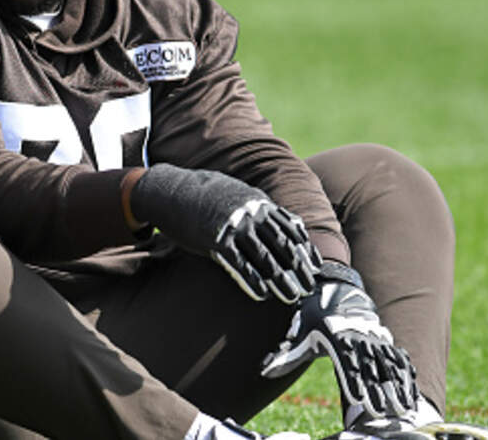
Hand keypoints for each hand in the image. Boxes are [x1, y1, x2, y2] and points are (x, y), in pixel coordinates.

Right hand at [129, 164, 321, 302]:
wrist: (172, 190)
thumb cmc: (206, 194)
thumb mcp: (239, 194)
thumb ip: (264, 208)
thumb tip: (290, 223)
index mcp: (258, 202)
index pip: (290, 228)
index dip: (305, 250)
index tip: (316, 267)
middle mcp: (249, 213)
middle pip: (282, 245)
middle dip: (298, 268)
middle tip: (309, 288)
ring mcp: (233, 226)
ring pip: (264, 257)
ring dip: (280, 279)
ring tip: (291, 296)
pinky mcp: (214, 240)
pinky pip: (237, 264)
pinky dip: (251, 280)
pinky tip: (261, 294)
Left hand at [261, 262, 418, 418]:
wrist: (334, 282)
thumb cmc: (313, 310)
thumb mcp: (299, 331)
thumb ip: (286, 354)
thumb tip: (265, 371)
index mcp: (336, 335)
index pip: (347, 362)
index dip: (353, 381)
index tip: (359, 399)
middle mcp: (358, 335)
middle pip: (370, 367)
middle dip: (378, 391)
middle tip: (383, 412)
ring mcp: (373, 335)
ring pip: (387, 365)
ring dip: (396, 387)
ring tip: (402, 408)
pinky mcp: (382, 336)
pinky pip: (396, 356)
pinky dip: (405, 374)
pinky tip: (411, 389)